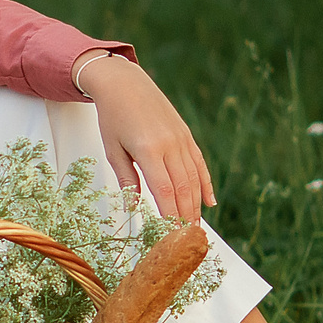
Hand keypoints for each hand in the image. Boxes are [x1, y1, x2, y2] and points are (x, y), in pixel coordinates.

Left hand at [78, 54, 215, 221]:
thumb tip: (134, 206)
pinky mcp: (186, 135)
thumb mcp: (112, 148)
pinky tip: (209, 202)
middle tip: (188, 239)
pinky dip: (205, 184)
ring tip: (196, 227)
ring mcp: (181, 139)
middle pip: (183, 187)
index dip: (170, 213)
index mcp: (148, 149)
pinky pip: (199, 163)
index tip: (172, 234)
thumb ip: (126, 178)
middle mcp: (170, 145)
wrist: (124, 83)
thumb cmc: (112, 117)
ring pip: (194, 178)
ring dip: (196, 204)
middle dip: (186, 215)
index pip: (164, 189)